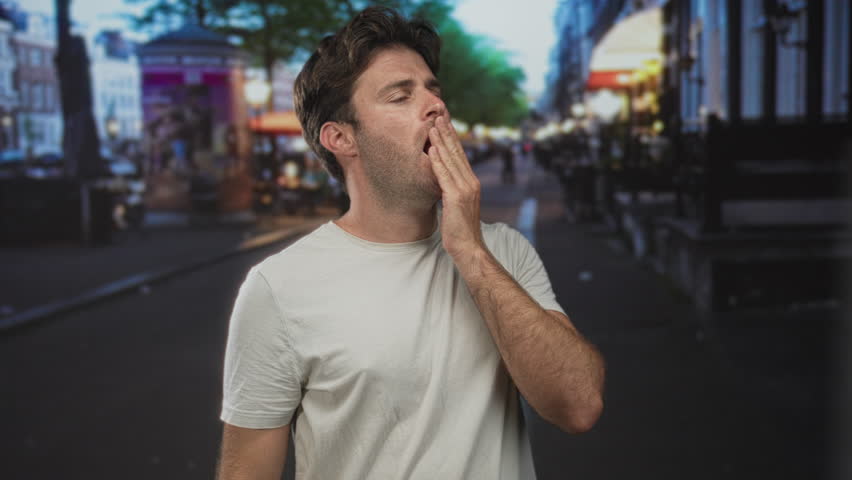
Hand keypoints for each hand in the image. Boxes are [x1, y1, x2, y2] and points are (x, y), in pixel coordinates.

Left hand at [428, 115, 484, 260]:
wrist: (468, 247)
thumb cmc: (459, 230)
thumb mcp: (455, 205)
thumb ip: (451, 190)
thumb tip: (441, 182)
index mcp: (471, 183)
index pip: (460, 155)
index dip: (452, 138)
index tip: (444, 123)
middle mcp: (471, 183)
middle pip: (457, 153)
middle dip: (447, 133)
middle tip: (439, 115)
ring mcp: (465, 190)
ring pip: (451, 160)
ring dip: (441, 142)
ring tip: (432, 126)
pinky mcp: (456, 198)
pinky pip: (445, 176)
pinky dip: (437, 161)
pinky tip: (431, 150)